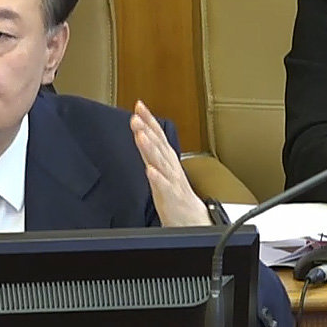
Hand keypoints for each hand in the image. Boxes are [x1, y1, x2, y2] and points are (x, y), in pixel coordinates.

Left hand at [130, 100, 210, 226]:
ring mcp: (171, 181)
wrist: (191, 220)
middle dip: (147, 129)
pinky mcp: (171, 198)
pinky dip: (157, 178)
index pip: (158, 135)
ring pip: (160, 162)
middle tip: (136, 116)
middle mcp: (170, 167)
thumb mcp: (163, 169)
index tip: (139, 105)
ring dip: (150, 148)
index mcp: (167, 159)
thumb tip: (141, 132)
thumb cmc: (175, 194)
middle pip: (158, 145)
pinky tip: (149, 170)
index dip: (149, 120)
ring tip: (140, 135)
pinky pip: (164, 187)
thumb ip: (152, 151)